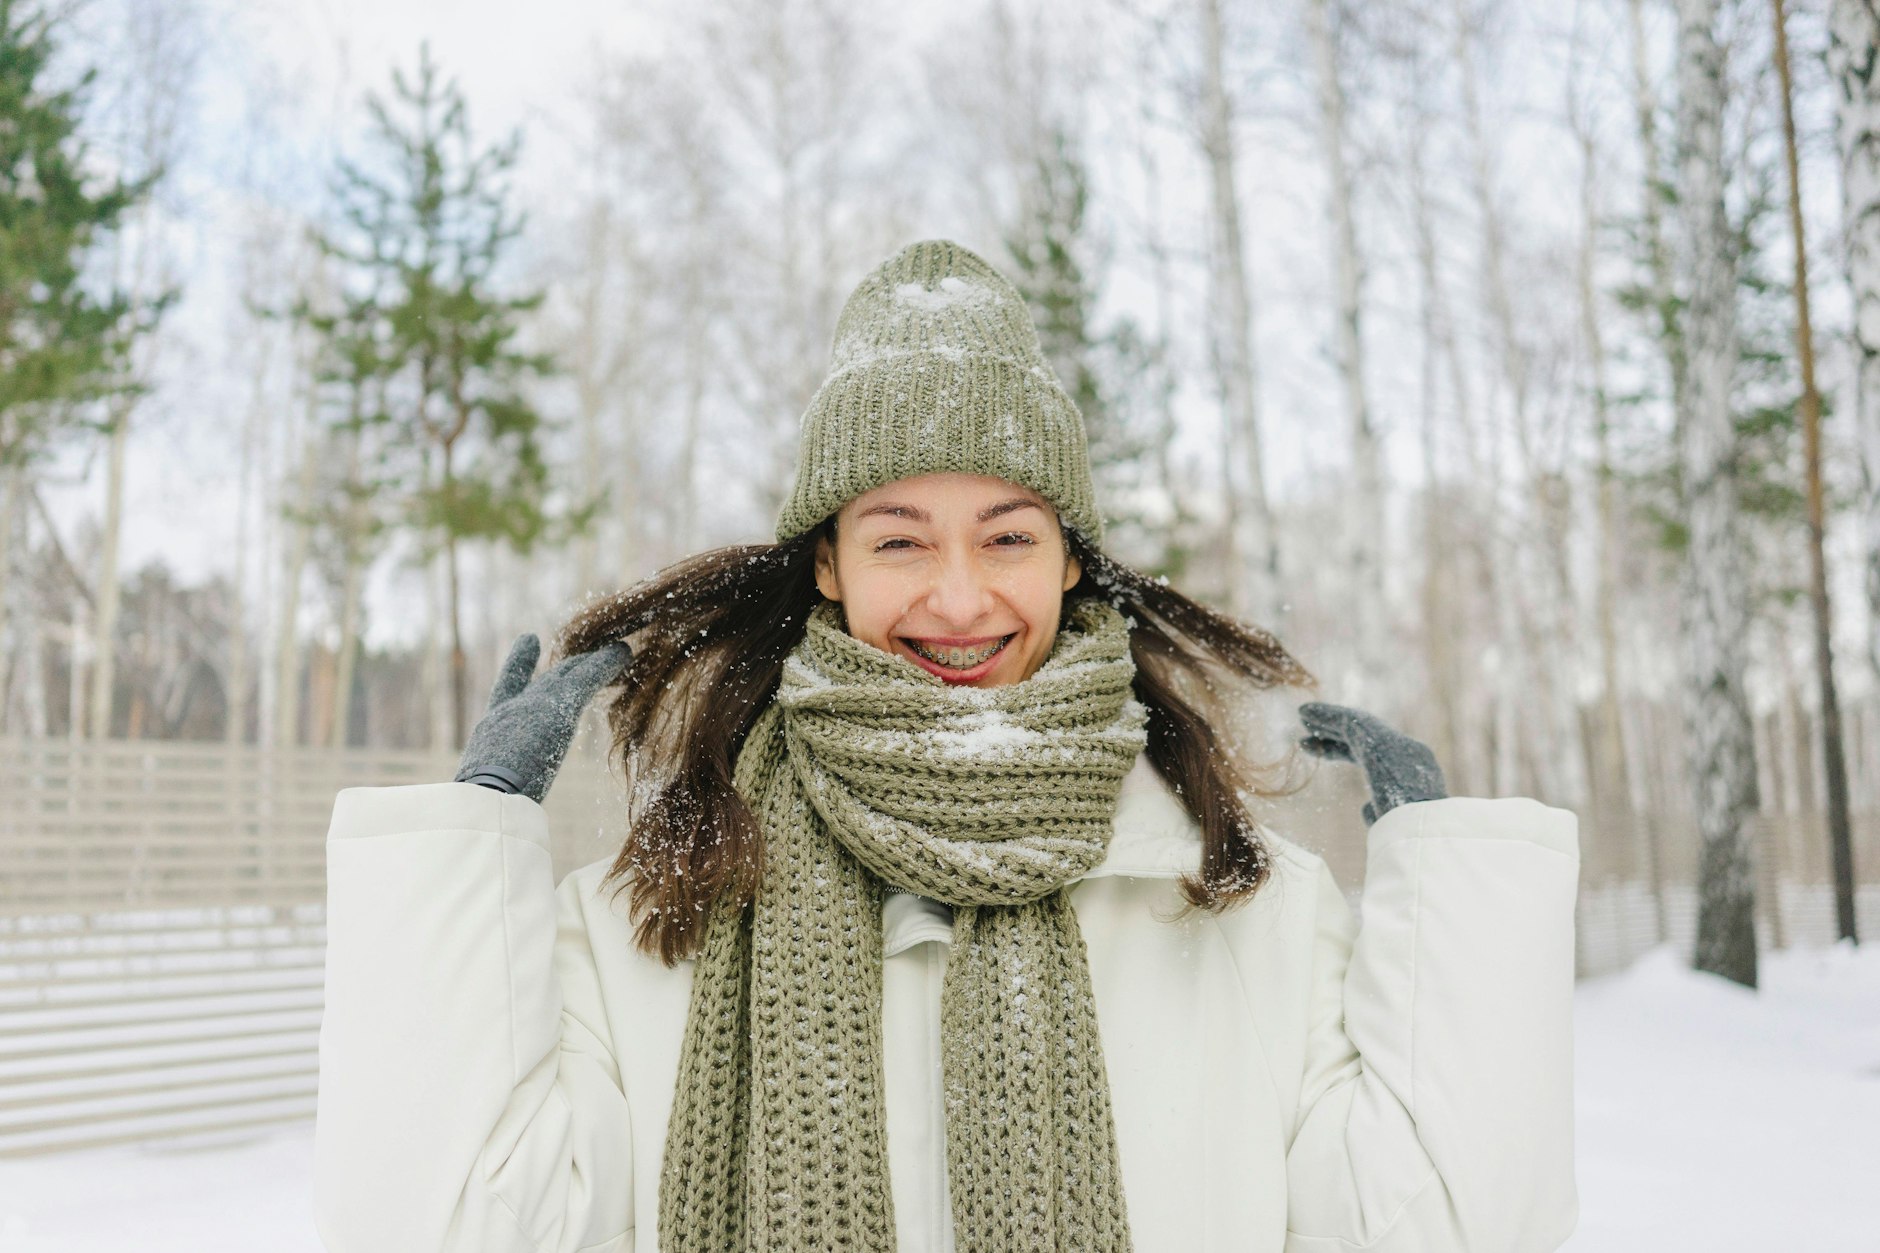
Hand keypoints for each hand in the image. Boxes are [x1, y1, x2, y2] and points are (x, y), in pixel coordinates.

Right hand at [454, 634, 632, 803]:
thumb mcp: (490, 795)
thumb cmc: (482, 810)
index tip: (530, 640)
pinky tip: (625, 653)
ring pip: (570, 674)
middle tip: (588, 650)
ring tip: (618, 648)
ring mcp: (534, 707)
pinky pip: (588, 680)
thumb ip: (501, 791)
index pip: (507, 688)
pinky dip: (607, 665)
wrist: (484, 800)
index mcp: (491, 731)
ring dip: (594, 661)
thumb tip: (503, 814)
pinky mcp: (558, 709)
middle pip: (548, 679)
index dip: (519, 663)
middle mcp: (512, 710)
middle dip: (570, 665)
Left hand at [1296, 701, 1447, 826]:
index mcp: (1414, 774)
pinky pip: (1349, 721)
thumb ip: (1381, 814)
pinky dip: (1327, 715)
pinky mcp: (1380, 741)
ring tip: (1302, 715)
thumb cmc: (1408, 840)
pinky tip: (1305, 712)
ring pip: (1357, 725)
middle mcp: (1410, 753)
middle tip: (1307, 736)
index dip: (1345, 751)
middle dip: (1335, 735)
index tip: (1322, 753)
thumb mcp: (1392, 828)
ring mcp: (1397, 744)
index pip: (1375, 756)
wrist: (1423, 833)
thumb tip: (1367, 808)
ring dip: (1329, 720)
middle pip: (1365, 738)